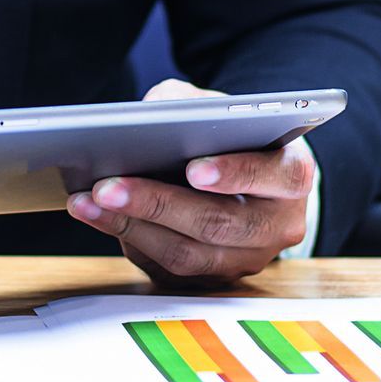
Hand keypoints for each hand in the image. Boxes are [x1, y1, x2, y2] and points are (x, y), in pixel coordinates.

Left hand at [66, 79, 316, 287]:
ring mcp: (247, 259)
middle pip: (220, 223)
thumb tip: (150, 116)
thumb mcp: (219, 108)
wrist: (248, 178)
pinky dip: (127, 239)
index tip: (194, 169)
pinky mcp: (213, 278)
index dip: (235, 173)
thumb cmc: (232, 135)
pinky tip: (96, 215)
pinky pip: (168, 269)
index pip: (275, 176)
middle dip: (159, 204)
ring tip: (88, 201)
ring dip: (131, 226)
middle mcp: (278, 225)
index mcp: (292, 176)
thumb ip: (191, 103)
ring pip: (189, 255)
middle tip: (109, 186)